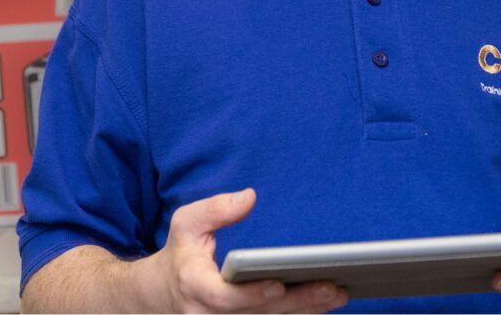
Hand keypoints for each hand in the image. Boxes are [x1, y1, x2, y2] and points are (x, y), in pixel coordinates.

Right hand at [147, 188, 348, 312]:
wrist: (162, 294)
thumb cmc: (182, 254)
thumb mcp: (186, 224)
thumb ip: (215, 209)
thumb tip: (248, 198)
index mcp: (195, 286)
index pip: (223, 298)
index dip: (251, 294)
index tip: (278, 282)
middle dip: (297, 302)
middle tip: (332, 288)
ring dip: (304, 312)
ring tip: (337, 294)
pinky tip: (323, 305)